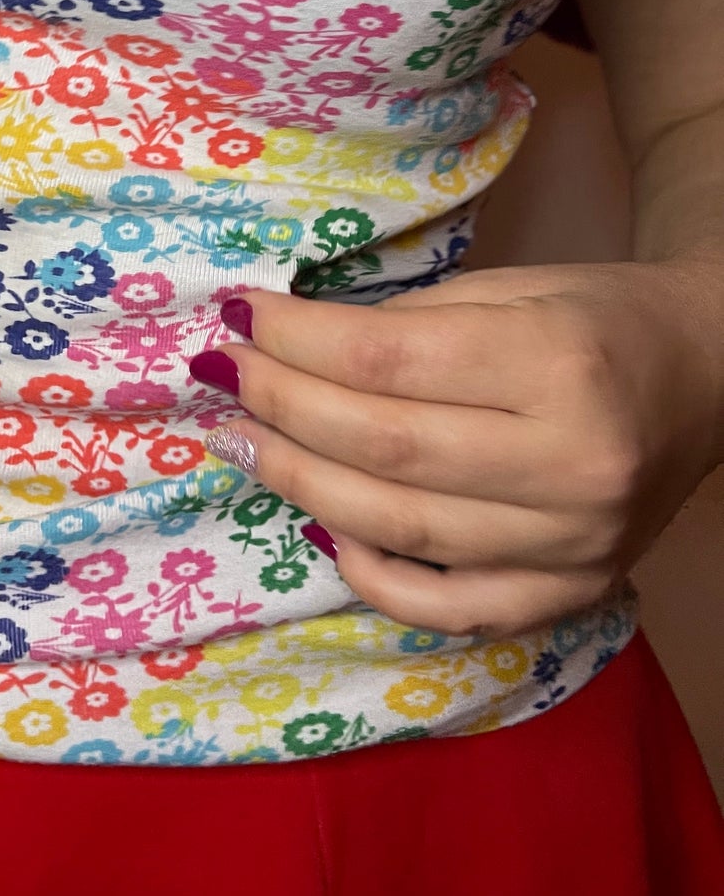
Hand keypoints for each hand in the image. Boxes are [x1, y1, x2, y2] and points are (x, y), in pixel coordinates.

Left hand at [195, 261, 723, 635]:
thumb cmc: (595, 319)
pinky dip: (371, 573)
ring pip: (400, 527)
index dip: (294, 340)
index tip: (235, 315)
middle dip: (281, 408)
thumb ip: (403, 325)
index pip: (387, 360)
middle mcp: (572, 464)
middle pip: (383, 447)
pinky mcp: (569, 595)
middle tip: (221, 377)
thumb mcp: (509, 290)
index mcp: (558, 364)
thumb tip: (281, 345)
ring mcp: (573, 545)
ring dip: (300, 482)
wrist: (707, 378)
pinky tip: (320, 524)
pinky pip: (445, 605)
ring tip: (241, 442)